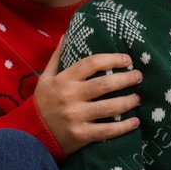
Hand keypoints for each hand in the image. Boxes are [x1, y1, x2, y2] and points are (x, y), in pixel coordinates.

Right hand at [35, 40, 141, 156]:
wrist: (31, 134)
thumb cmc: (43, 103)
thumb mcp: (45, 78)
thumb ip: (57, 58)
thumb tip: (66, 35)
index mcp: (64, 80)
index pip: (91, 63)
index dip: (112, 59)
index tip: (127, 60)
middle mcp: (70, 96)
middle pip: (105, 84)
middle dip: (126, 79)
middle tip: (139, 77)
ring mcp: (75, 116)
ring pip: (109, 107)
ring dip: (128, 102)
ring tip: (138, 98)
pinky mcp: (81, 134)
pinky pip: (107, 130)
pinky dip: (123, 127)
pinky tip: (135, 122)